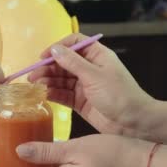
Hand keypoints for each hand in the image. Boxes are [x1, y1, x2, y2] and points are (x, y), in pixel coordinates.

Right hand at [28, 33, 153, 136]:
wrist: (134, 123)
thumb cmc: (120, 96)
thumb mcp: (94, 76)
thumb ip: (72, 63)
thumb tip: (54, 49)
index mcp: (97, 56)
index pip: (74, 43)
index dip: (57, 47)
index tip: (43, 56)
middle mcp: (89, 68)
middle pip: (63, 62)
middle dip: (47, 68)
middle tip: (33, 76)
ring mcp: (84, 85)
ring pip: (60, 79)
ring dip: (47, 81)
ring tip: (35, 86)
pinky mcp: (80, 101)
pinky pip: (62, 94)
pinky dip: (52, 93)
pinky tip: (43, 95)